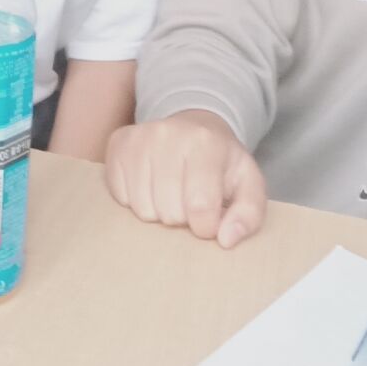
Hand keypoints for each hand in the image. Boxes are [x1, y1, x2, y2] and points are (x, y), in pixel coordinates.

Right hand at [104, 110, 266, 247]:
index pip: (200, 206)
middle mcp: (169, 134)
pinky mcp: (118, 143)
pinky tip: (151, 185)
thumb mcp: (248, 184)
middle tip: (189, 202)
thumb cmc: (221, 163)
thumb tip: (226, 240)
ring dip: (159, 212)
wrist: (194, 126)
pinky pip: (120, 196)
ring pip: (143, 208)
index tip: (210, 220)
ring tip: (171, 194)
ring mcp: (139, 137)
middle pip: (169, 211)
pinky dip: (136, 200)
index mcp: (206, 143)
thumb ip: (248, 215)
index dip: (206, 226)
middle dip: (182, 218)